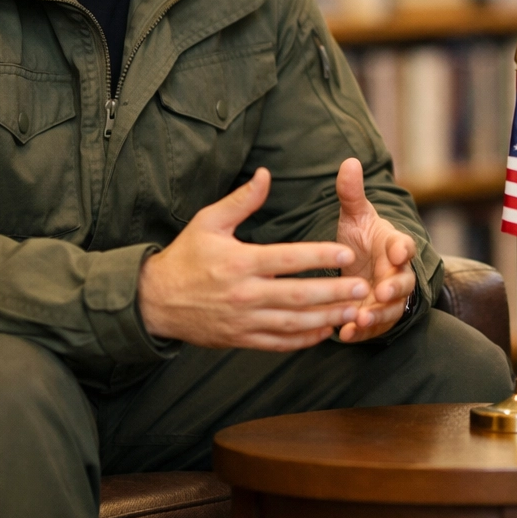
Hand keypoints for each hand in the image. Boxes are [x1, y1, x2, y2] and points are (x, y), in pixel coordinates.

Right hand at [138, 168, 369, 350]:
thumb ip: (241, 201)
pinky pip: (278, 343)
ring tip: (353, 311)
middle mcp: (244, 294)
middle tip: (362, 286)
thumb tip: (266, 175)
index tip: (348, 254)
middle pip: (297, 295)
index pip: (287, 259)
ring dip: (326, 319)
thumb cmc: (185, 256)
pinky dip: (303, 340)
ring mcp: (243, 320)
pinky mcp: (241, 338)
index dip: (319, 256)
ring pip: (292, 323)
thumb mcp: (208, 221)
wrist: (155, 301)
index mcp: (239, 262)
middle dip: (333, 292)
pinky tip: (325, 332)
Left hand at [333, 157, 418, 341]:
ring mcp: (389, 298)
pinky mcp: (377, 317)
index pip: (404, 246)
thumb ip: (351, 194)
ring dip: (378, 314)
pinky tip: (345, 335)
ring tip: (361, 318)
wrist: (359, 268)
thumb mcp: (354, 217)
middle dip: (394, 287)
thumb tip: (349, 161)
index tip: (397, 252)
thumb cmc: (361, 239)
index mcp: (394, 246)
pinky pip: (373, 328)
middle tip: (381, 290)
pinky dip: (361, 333)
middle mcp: (397, 273)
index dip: (402, 249)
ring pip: (391, 309)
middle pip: (404, 282)